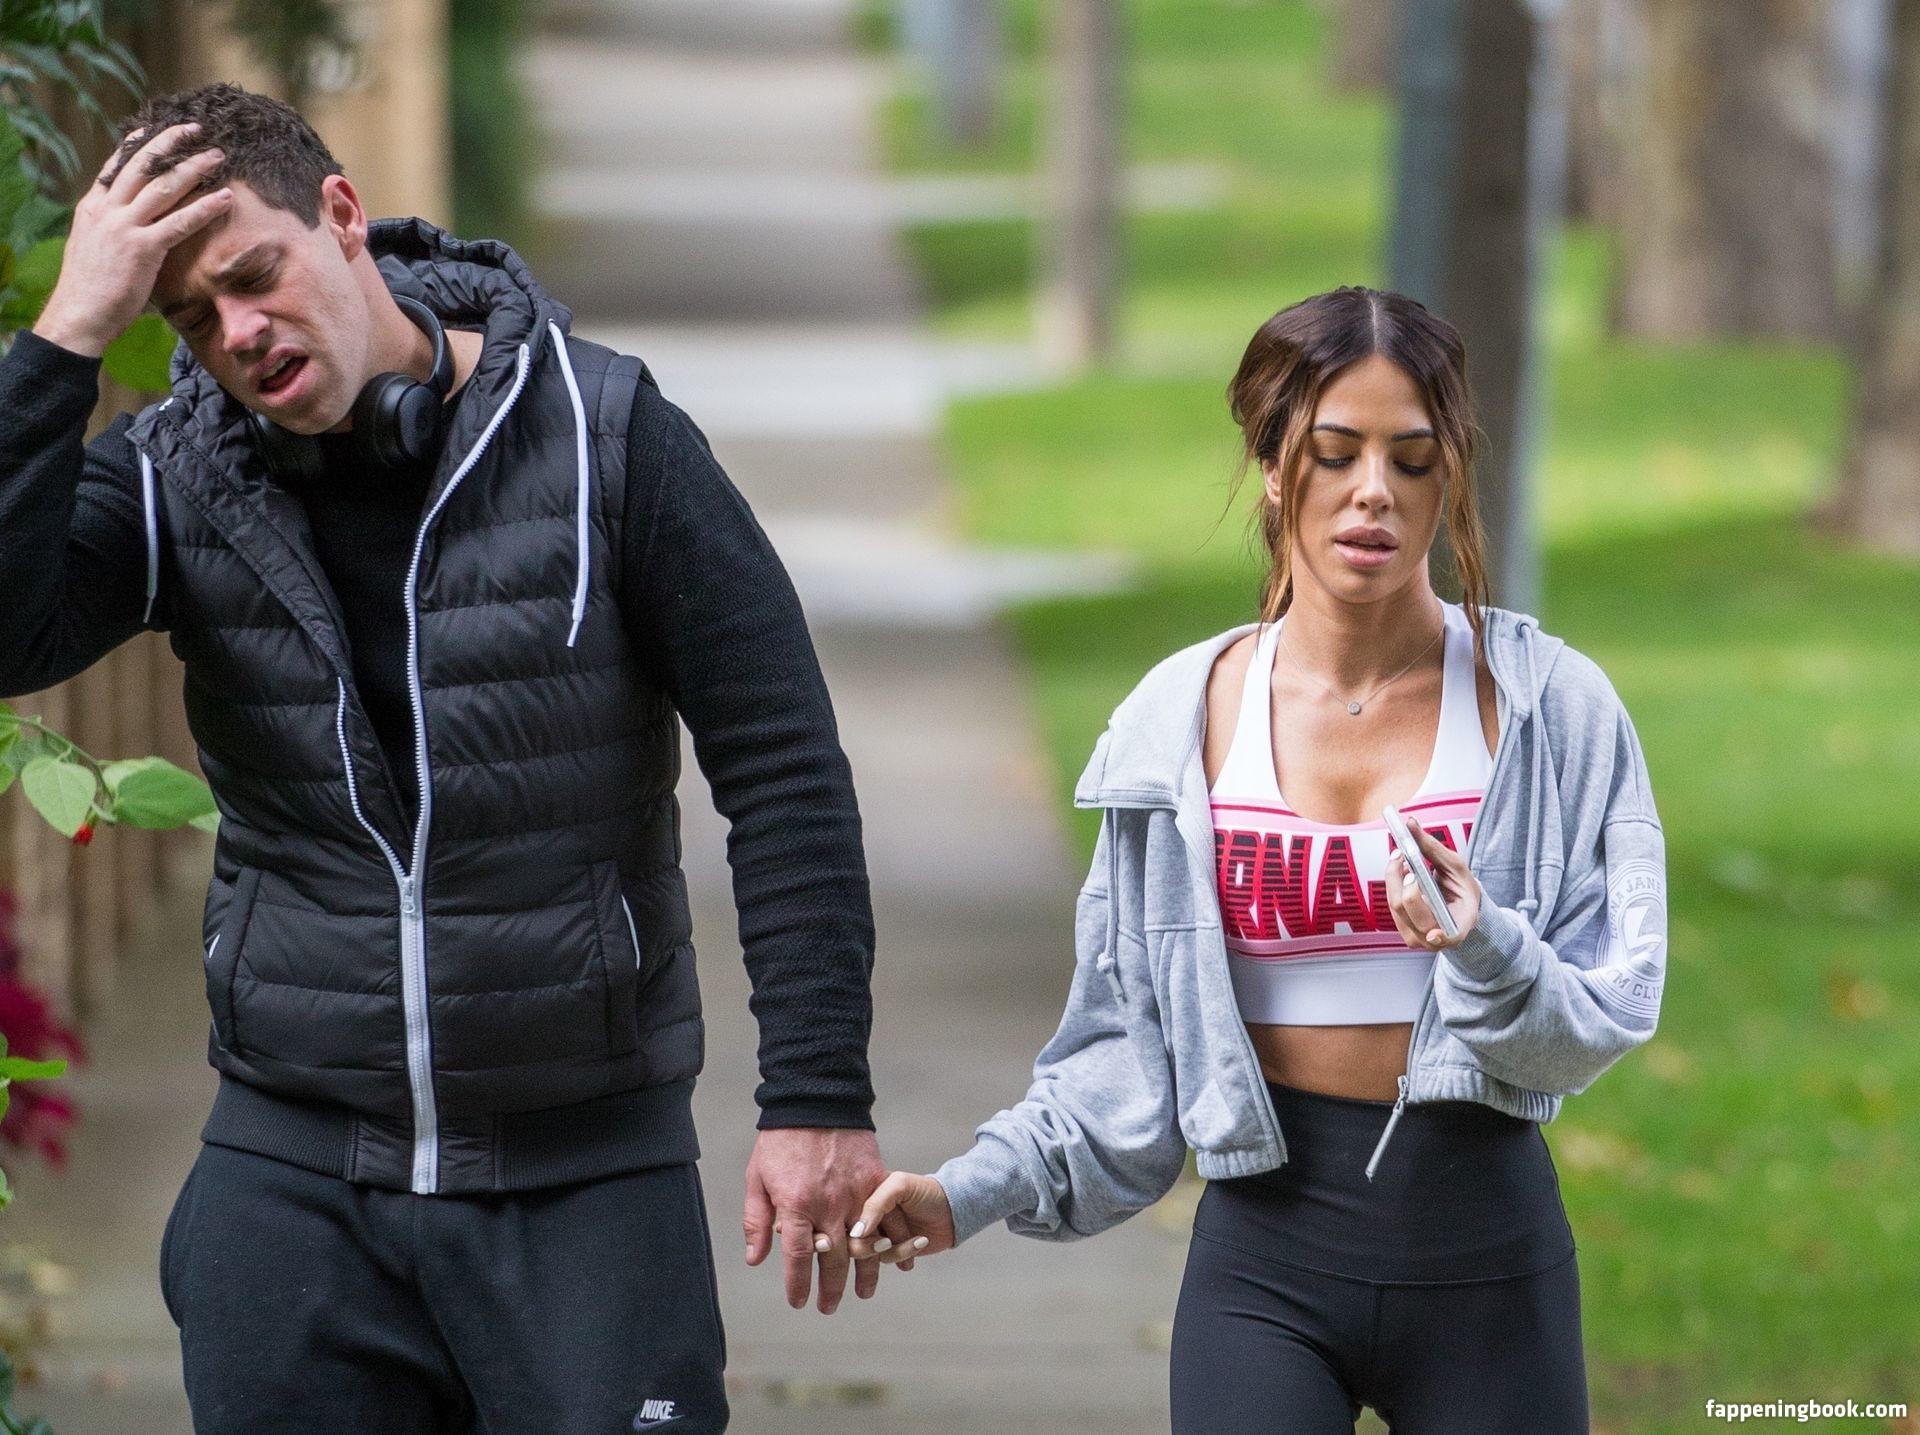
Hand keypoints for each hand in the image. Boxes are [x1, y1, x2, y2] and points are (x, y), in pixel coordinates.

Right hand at [32, 123, 233, 357]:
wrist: (79, 315)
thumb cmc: (91, 289)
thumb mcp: (94, 248)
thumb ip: (112, 230)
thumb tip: (133, 226)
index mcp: (92, 207)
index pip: (116, 165)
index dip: (137, 144)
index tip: (155, 128)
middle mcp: (106, 209)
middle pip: (140, 165)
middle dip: (169, 143)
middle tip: (195, 129)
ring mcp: (124, 226)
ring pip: (162, 187)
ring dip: (194, 168)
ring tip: (218, 156)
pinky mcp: (142, 248)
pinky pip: (180, 222)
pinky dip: (205, 208)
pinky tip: (226, 199)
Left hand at [743, 1127, 898, 1313]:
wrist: (816, 1100)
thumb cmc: (781, 1141)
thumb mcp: (757, 1179)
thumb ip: (757, 1221)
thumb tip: (756, 1259)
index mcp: (796, 1206)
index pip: (799, 1258)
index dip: (798, 1284)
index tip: (799, 1302)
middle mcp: (828, 1206)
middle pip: (833, 1260)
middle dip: (831, 1289)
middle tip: (828, 1307)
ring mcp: (856, 1194)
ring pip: (865, 1246)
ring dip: (865, 1274)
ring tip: (863, 1293)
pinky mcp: (876, 1181)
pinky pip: (889, 1219)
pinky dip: (896, 1242)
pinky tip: (899, 1261)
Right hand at [848, 1172, 954, 1265]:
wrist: (953, 1210)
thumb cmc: (926, 1191)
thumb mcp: (900, 1186)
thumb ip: (875, 1204)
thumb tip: (856, 1232)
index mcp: (862, 1195)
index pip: (840, 1217)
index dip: (843, 1231)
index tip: (853, 1237)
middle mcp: (866, 1216)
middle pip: (849, 1241)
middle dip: (866, 1248)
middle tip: (886, 1243)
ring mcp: (877, 1234)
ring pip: (868, 1255)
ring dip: (892, 1251)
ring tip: (914, 1240)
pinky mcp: (890, 1250)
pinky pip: (887, 1259)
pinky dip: (905, 1253)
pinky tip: (920, 1242)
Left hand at [1385, 814, 1481, 949]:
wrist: (1459, 906)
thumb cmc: (1461, 888)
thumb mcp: (1456, 867)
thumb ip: (1433, 847)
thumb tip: (1411, 823)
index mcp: (1458, 928)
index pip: (1447, 937)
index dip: (1440, 936)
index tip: (1434, 933)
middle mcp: (1434, 939)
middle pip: (1407, 908)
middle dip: (1400, 877)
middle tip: (1402, 853)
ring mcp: (1416, 938)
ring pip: (1395, 904)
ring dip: (1394, 876)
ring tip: (1402, 857)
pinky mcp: (1403, 930)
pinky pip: (1392, 904)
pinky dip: (1394, 883)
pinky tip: (1403, 871)